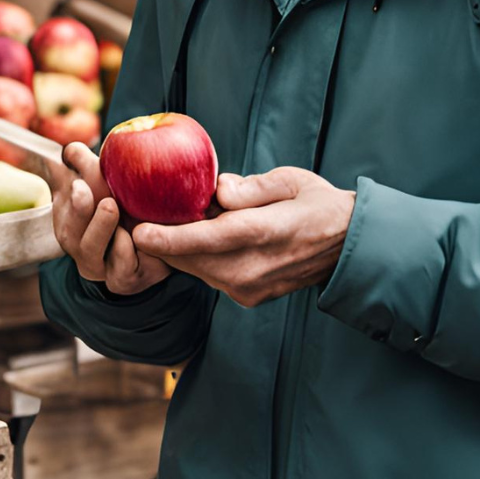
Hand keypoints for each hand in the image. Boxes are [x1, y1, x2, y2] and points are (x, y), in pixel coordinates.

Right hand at [39, 142, 170, 295]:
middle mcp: (81, 246)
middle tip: (82, 187)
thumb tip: (70, 149)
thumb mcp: (107, 185)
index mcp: (72, 222)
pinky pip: (121, 269)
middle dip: (76, 208)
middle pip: (70, 232)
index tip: (70, 173)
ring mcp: (101, 267)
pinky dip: (125, 251)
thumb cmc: (131, 209)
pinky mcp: (124, 280)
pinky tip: (135, 234)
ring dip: (98, 227)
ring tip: (110, 205)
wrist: (167, 247)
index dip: (62, 193)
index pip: (61, 207)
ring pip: (90, 252)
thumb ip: (86, 166)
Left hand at [131, 167, 354, 307]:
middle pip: (192, 258)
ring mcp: (249, 288)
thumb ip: (252, 187)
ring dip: (177, 250)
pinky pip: (209, 276)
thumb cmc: (317, 205)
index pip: (208, 239)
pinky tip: (188, 237)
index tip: (139, 231)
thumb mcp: (290, 181)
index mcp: (264, 234)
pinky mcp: (247, 297)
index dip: (169, 238)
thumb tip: (218, 191)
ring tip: (156, 222)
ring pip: (196, 269)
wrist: (347, 248)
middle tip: (132, 214)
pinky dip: (195, 258)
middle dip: (160, 241)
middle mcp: (251, 269)